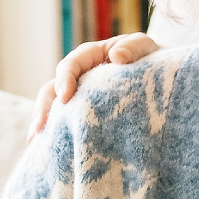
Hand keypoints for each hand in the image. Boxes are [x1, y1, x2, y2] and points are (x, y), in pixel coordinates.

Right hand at [27, 34, 161, 140]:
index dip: (64, 79)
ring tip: (35, 144)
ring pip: (55, 109)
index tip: (65, 96)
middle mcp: (80, 78)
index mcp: (91, 57)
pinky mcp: (87, 116)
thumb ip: (133, 48)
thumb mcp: (145, 47)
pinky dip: (56, 135)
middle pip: (53, 90)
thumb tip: (116, 57)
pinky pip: (67, 124)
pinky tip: (48, 151)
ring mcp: (81, 98)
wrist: (163, 78)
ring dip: (44, 125)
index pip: (70, 65)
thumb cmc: (152, 58)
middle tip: (39, 128)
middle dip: (44, 108)